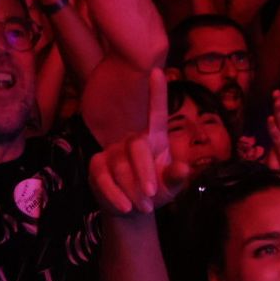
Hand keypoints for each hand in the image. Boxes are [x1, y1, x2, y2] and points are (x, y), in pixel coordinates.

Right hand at [87, 69, 190, 215]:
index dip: (156, 93)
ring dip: (133, 190)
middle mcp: (133, 140)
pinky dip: (116, 196)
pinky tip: (125, 207)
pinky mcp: (97, 165)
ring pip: (121, 167)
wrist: (132, 209)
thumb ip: (176, 178)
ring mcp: (112, 151)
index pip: (156, 112)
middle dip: (145, 172)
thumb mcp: (170, 187)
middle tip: (151, 195)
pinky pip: (104, 178)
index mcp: (155, 139)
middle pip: (138, 146)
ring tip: (143, 206)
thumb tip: (183, 168)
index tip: (157, 71)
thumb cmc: (155, 191)